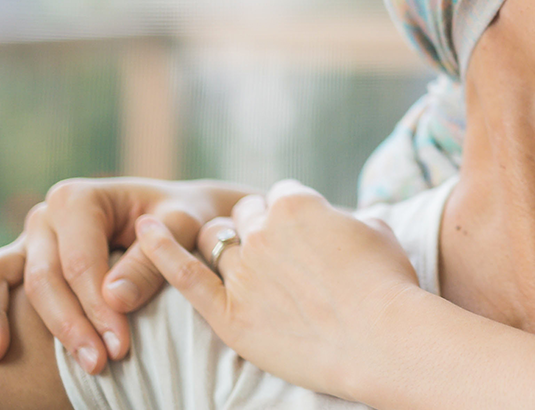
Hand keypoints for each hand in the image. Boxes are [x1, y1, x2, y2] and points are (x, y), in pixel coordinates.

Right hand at [0, 177, 248, 373]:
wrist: (176, 217)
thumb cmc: (181, 220)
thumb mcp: (183, 230)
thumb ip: (151, 262)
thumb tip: (114, 300)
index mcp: (80, 199)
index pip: (81, 263)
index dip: (97, 308)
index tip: (119, 346)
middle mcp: (47, 215)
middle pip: (45, 278)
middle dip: (70, 325)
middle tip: (98, 363)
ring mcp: (31, 238)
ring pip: (5, 281)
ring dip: (8, 322)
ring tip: (10, 356)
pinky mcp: (23, 260)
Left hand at [136, 179, 420, 399]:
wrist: (382, 338)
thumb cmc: (390, 286)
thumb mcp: (380, 233)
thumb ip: (353, 219)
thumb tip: (350, 221)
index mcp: (298, 205)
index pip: (281, 196)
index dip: (292, 216)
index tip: (303, 235)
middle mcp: (263, 232)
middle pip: (245, 218)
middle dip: (257, 230)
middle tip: (278, 257)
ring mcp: (242, 272)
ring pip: (216, 243)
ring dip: (225, 247)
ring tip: (241, 265)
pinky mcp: (227, 313)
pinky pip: (183, 275)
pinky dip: (159, 250)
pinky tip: (144, 230)